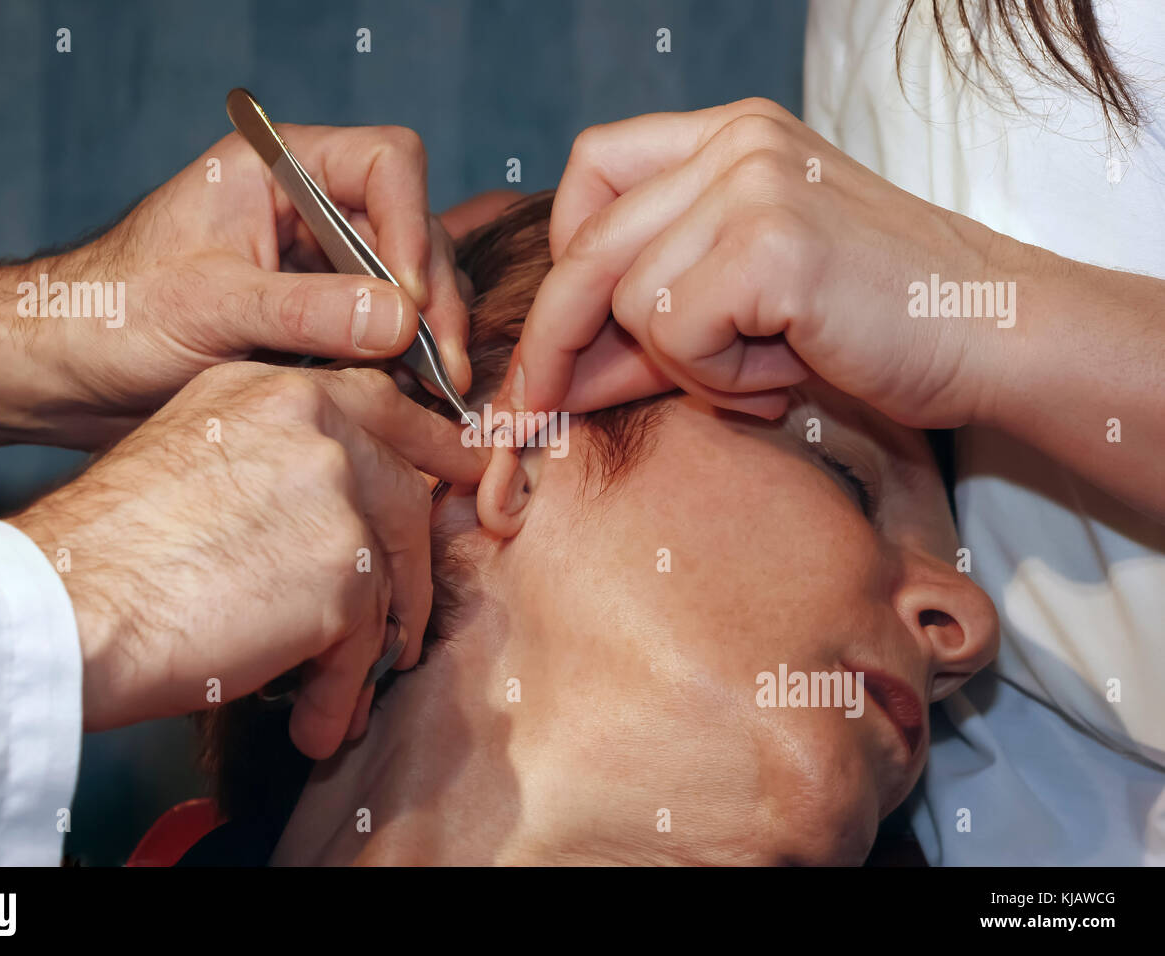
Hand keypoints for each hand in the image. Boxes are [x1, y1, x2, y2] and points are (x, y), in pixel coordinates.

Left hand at [0, 124, 470, 459]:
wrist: (66, 372)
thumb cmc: (110, 315)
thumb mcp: (207, 307)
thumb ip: (304, 310)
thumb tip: (403, 320)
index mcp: (277, 170)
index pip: (386, 164)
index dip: (414, 227)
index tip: (410, 302)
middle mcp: (307, 210)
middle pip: (414, 231)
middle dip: (434, 300)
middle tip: (443, 370)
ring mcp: (318, 266)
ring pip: (409, 286)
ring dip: (426, 338)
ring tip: (435, 395)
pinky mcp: (318, 318)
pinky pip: (383, 331)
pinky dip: (402, 364)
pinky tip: (411, 401)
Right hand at [7, 363, 485, 757]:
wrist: (64, 603)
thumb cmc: (109, 549)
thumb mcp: (195, 461)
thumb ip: (278, 467)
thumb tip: (348, 522)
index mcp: (273, 386)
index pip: (382, 409)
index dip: (428, 455)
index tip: (455, 486)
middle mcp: (315, 419)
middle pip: (403, 495)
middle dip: (411, 571)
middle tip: (403, 626)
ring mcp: (335, 489)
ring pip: (386, 579)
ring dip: (366, 650)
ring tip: (335, 695)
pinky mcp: (343, 568)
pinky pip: (364, 641)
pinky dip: (339, 688)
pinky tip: (312, 717)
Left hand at [506, 99, 1020, 428]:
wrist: (992, 337)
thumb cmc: (872, 327)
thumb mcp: (743, 311)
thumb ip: (648, 324)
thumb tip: (545, 380)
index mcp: (731, 138)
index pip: (594, 172)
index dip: (559, 261)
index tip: (548, 342)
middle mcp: (737, 142)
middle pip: (588, 244)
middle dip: (552, 342)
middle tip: (533, 413)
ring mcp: (755, 183)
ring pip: (628, 300)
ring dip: (682, 367)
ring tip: (763, 376)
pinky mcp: (772, 240)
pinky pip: (675, 331)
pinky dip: (718, 380)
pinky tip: (784, 376)